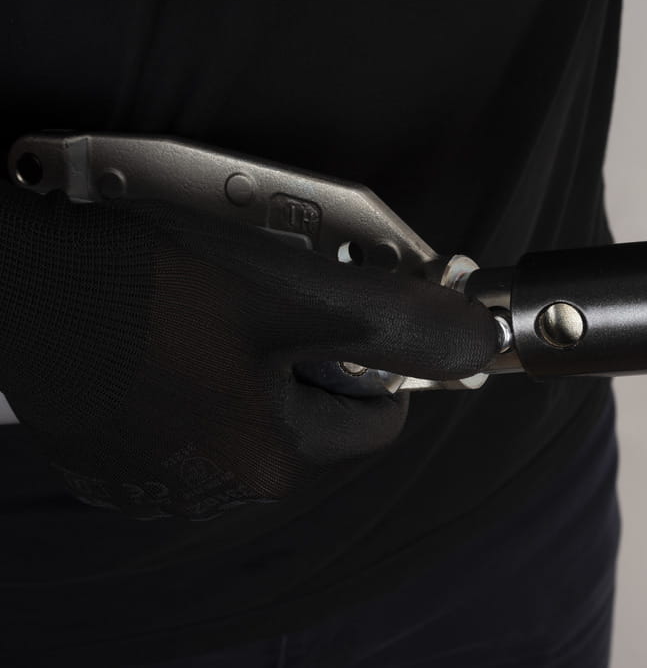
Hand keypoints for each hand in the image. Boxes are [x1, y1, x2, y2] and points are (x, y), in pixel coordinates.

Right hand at [0, 184, 495, 518]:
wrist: (20, 275)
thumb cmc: (150, 283)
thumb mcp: (299, 295)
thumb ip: (400, 325)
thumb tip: (481, 343)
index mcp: (265, 464)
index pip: (376, 420)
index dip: (377, 357)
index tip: (349, 311)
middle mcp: (211, 490)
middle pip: (317, 413)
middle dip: (312, 354)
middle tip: (270, 298)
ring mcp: (158, 477)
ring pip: (257, 408)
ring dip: (255, 357)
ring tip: (209, 307)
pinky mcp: (116, 453)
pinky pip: (198, 409)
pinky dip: (203, 370)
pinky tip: (169, 328)